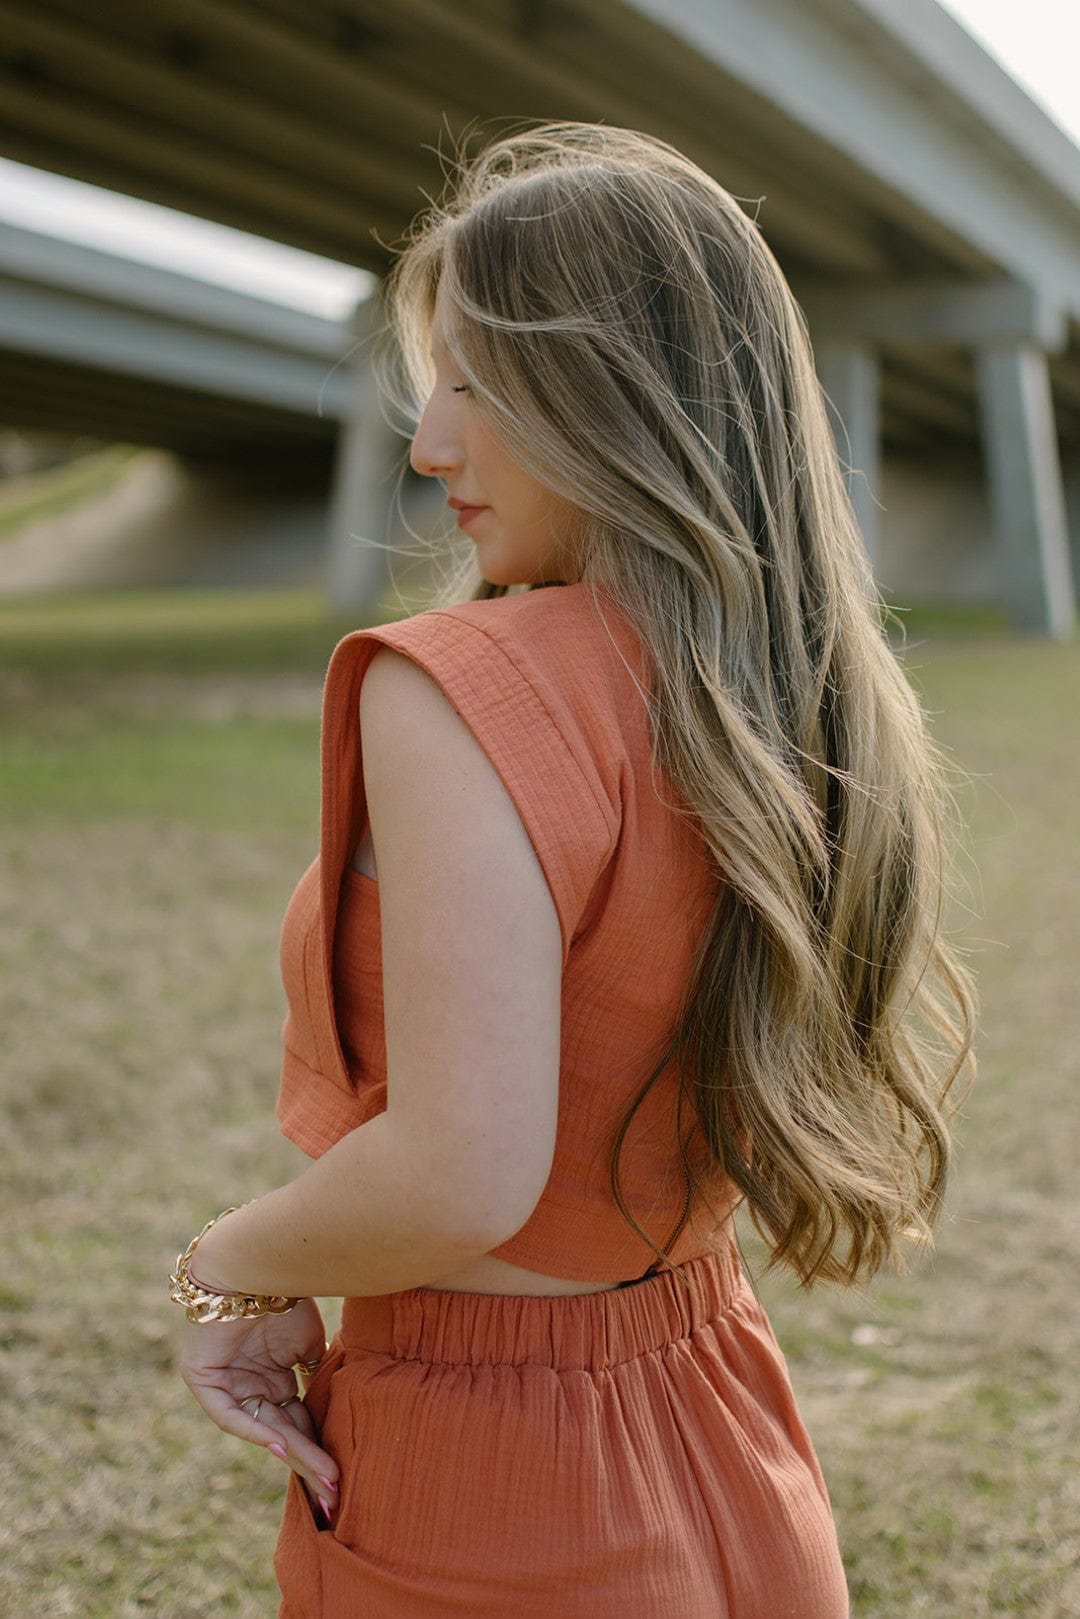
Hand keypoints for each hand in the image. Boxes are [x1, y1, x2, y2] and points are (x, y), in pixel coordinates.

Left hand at [179, 1299, 339, 1523]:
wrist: (254, 1262)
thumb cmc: (285, 1294)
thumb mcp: (308, 1343)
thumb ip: (316, 1376)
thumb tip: (335, 1408)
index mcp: (272, 1376)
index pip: (297, 1419)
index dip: (318, 1445)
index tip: (340, 1472)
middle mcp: (249, 1385)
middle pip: (282, 1430)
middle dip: (308, 1462)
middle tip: (332, 1494)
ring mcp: (227, 1384)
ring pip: (262, 1428)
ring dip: (293, 1454)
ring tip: (322, 1477)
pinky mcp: (204, 1380)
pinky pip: (231, 1415)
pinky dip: (256, 1430)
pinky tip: (284, 1448)